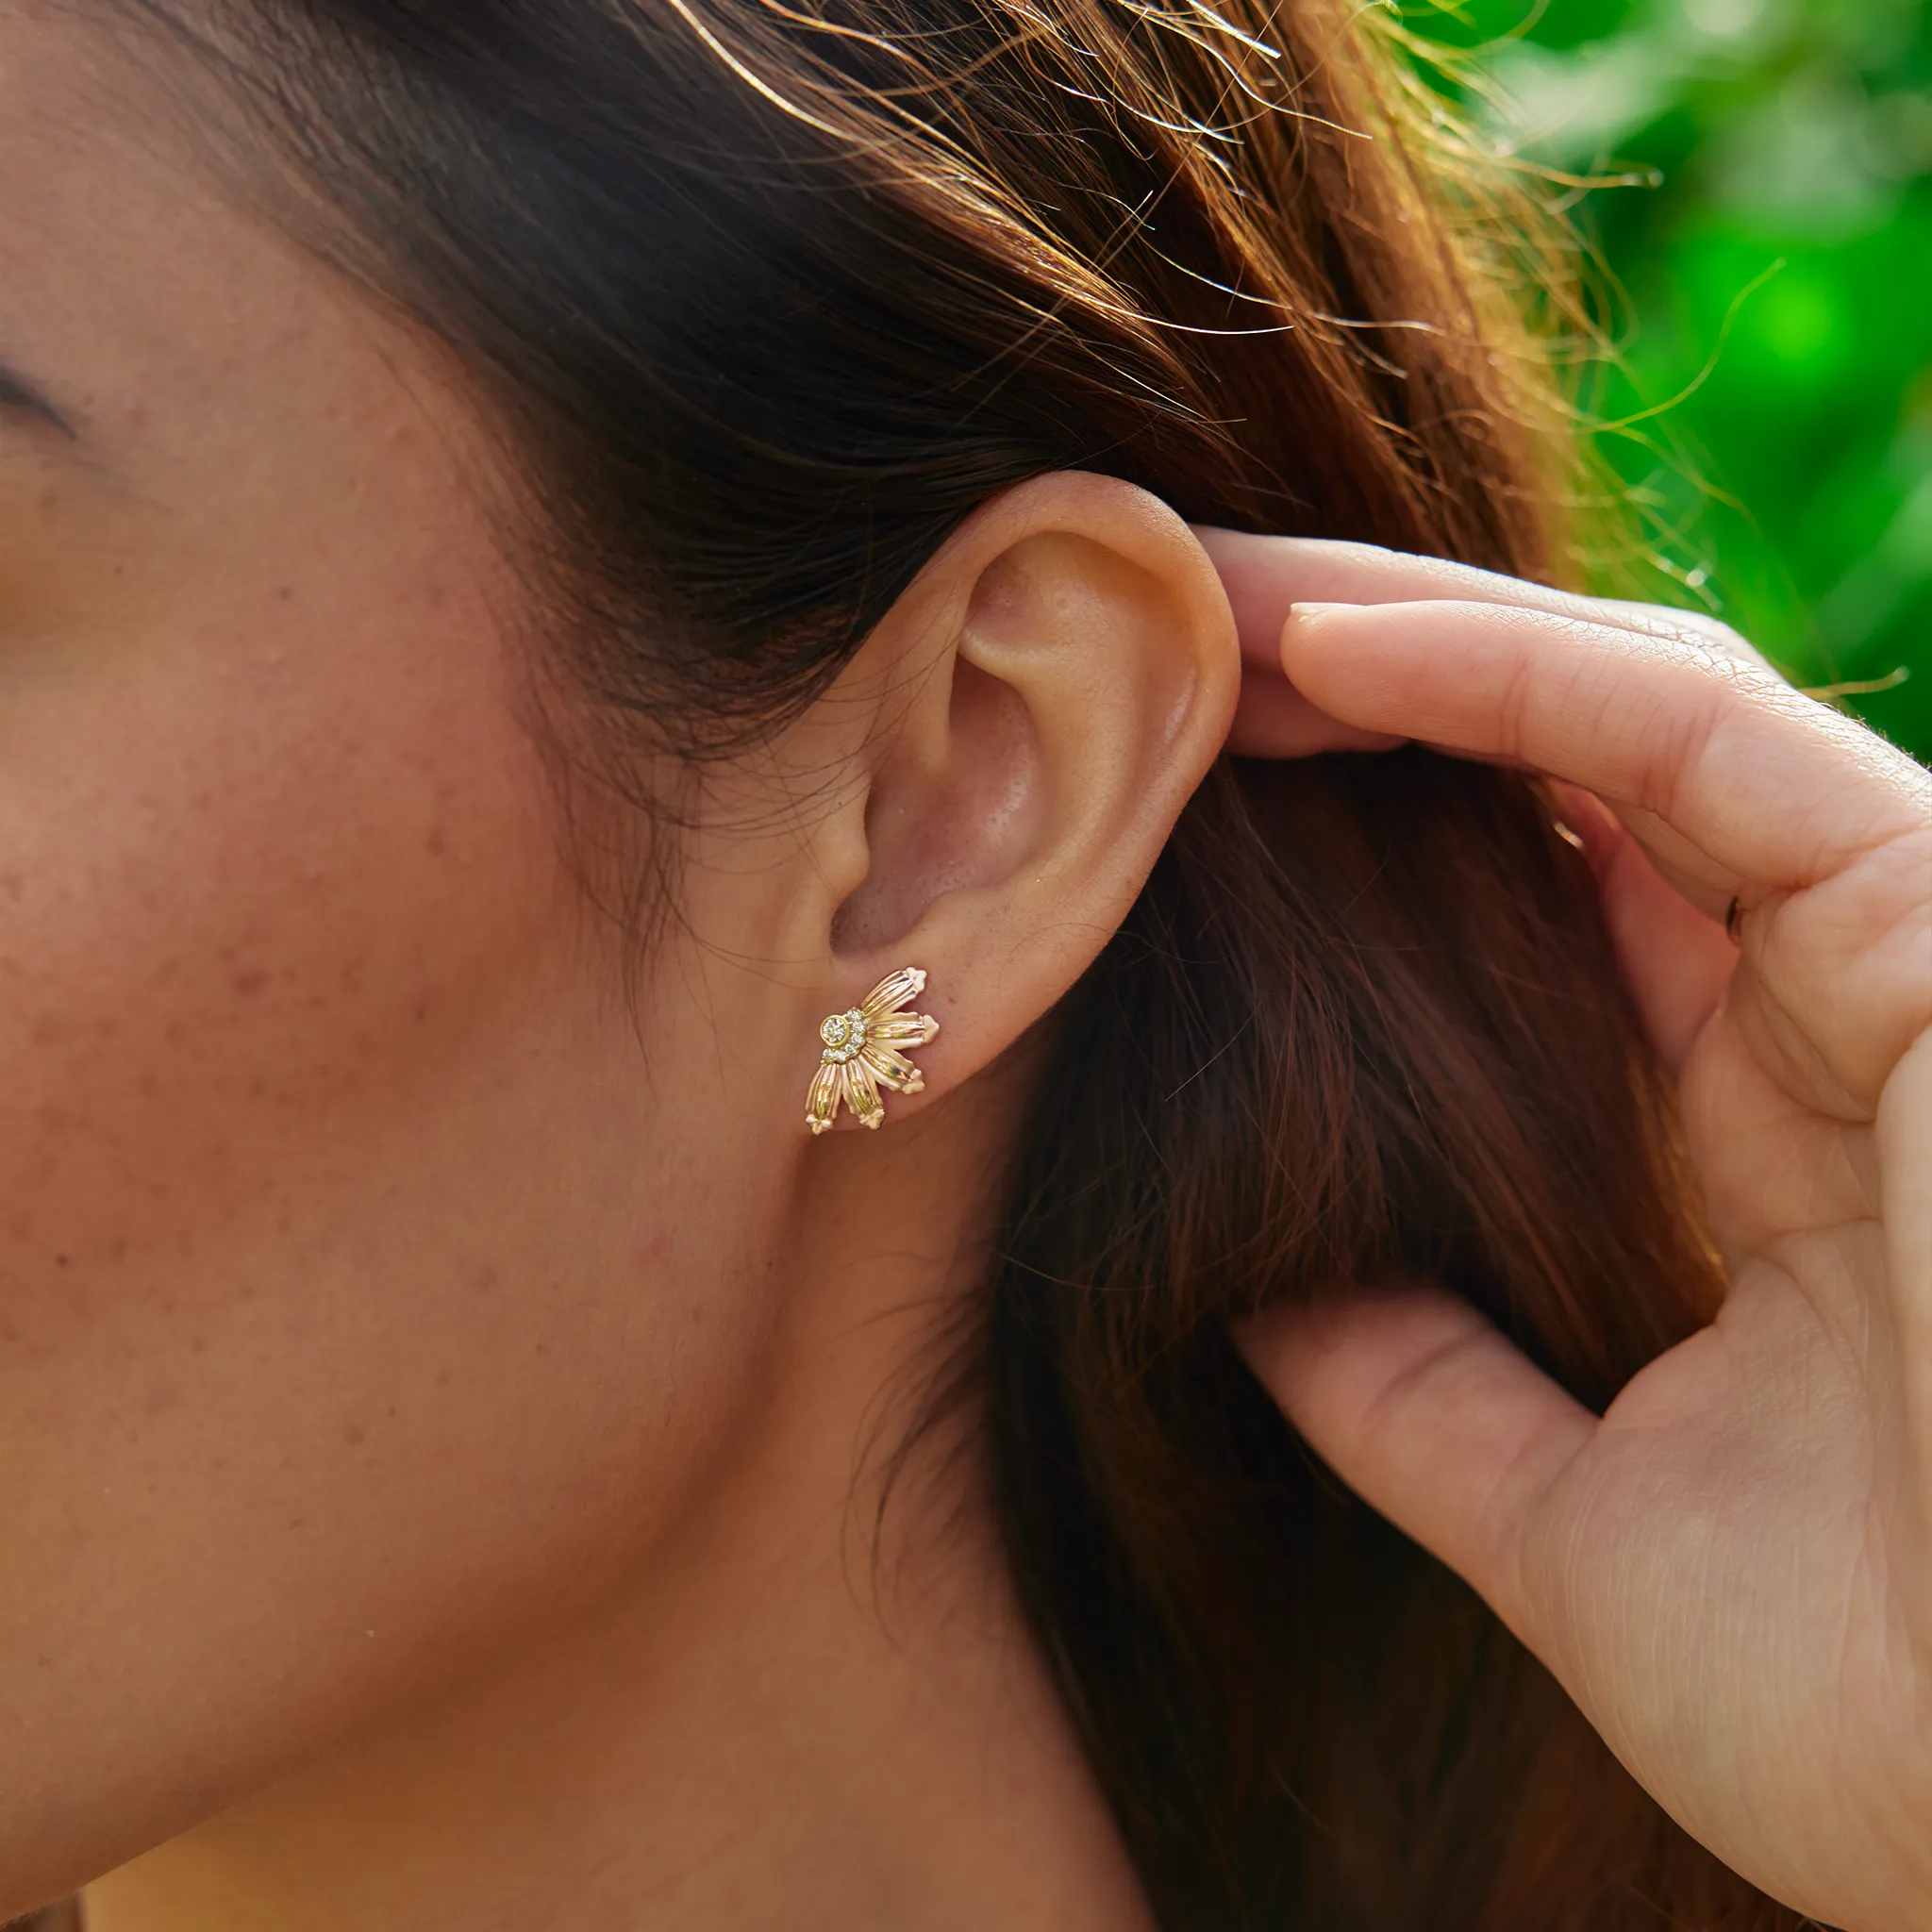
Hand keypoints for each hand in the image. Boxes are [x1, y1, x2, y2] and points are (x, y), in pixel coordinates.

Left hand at [1202, 531, 1931, 1929]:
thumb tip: (1249, 1301)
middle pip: (1551, 792)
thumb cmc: (1884, 1721)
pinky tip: (1321, 645)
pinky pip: (1696, 738)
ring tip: (1191, 609)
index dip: (1348, 847)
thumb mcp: (1581, 1530)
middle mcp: (1819, 1032)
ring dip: (1396, 642)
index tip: (1154, 811)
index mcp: (1742, 1162)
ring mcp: (1892, 959)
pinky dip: (1506, 673)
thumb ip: (1427, 1401)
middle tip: (1147, 658)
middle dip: (1350, 705)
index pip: (1525, 934)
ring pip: (1617, 714)